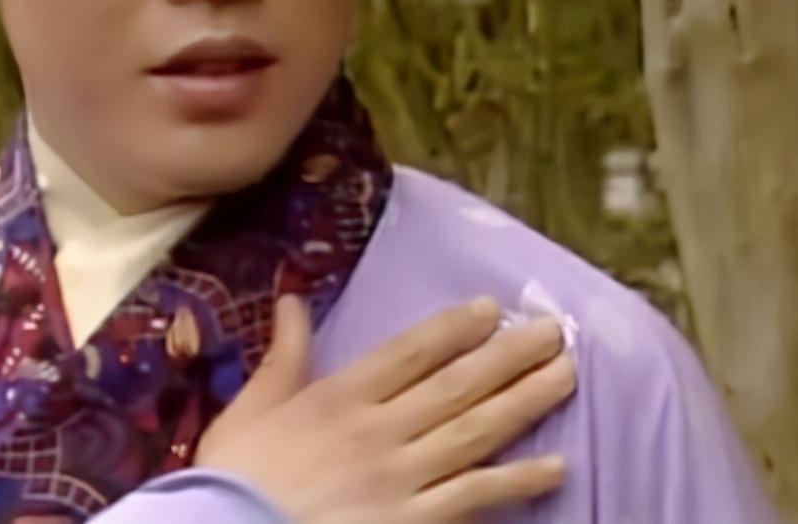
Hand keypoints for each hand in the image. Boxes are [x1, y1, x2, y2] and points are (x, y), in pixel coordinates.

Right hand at [193, 294, 575, 522]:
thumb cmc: (232, 479)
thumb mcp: (250, 407)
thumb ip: (283, 355)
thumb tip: (292, 298)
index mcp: (339, 396)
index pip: (409, 353)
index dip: (454, 329)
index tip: (491, 308)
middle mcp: (377, 430)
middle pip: (455, 385)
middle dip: (508, 356)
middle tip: (553, 331)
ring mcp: (398, 479)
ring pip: (474, 431)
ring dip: (524, 402)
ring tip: (565, 377)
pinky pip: (473, 498)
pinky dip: (517, 482)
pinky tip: (555, 467)